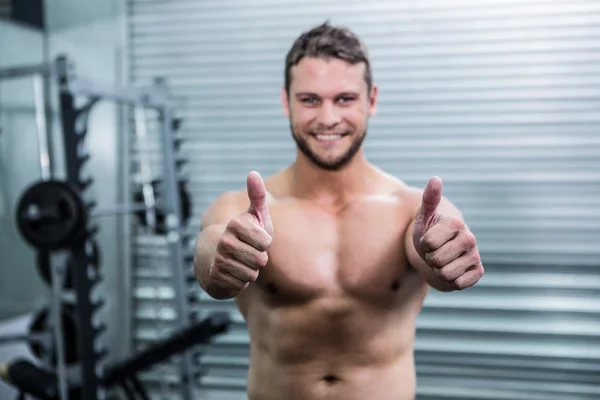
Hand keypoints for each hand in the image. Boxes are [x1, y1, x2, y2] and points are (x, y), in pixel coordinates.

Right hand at [209, 171, 273, 291]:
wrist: (213, 257)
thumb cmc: (242, 235)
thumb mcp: (254, 215)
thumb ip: (257, 196)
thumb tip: (253, 172)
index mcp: (236, 225)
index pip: (265, 241)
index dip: (264, 243)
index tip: (255, 238)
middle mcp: (225, 241)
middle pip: (260, 259)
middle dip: (259, 259)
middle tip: (248, 253)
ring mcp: (219, 259)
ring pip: (252, 274)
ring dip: (250, 271)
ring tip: (240, 263)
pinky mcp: (216, 277)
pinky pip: (241, 285)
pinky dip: (240, 282)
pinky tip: (232, 274)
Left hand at [412, 176, 482, 289]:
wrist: (436, 252)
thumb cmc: (427, 232)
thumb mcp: (424, 216)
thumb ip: (429, 199)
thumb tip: (436, 178)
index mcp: (456, 223)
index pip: (429, 243)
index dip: (423, 244)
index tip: (428, 239)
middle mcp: (470, 238)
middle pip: (436, 260)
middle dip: (429, 259)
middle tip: (434, 252)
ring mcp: (475, 255)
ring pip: (446, 274)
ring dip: (438, 271)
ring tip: (441, 261)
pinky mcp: (478, 272)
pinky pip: (458, 284)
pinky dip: (450, 281)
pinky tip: (452, 271)